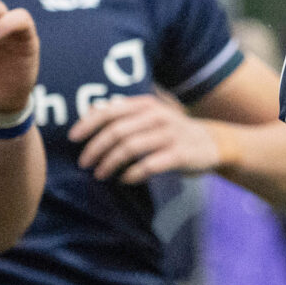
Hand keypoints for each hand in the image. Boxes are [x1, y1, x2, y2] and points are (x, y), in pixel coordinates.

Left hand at [70, 93, 223, 184]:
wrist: (212, 143)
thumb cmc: (171, 131)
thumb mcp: (150, 116)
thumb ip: (123, 114)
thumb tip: (89, 114)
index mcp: (146, 105)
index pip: (110, 111)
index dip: (88, 124)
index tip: (72, 139)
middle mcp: (157, 116)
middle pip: (117, 131)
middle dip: (95, 148)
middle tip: (84, 163)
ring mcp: (170, 135)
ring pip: (130, 148)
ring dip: (110, 163)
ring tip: (100, 174)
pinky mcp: (180, 154)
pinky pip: (149, 165)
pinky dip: (132, 174)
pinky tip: (124, 179)